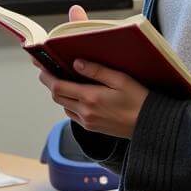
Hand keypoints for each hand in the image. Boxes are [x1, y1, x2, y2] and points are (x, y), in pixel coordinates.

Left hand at [34, 5, 148, 137]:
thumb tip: (76, 63)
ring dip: (60, 93)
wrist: (150, 126)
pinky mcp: (92, 128)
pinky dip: (70, 102)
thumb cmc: (139, 99)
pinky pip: (73, 114)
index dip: (46, 75)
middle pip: (57, 96)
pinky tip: (77, 93)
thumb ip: (97, 70)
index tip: (40, 65)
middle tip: (48, 69)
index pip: (58, 87)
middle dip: (50, 82)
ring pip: (64, 105)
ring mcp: (88, 122)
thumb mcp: (120, 79)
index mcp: (91, 98)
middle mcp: (86, 113)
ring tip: (63, 78)